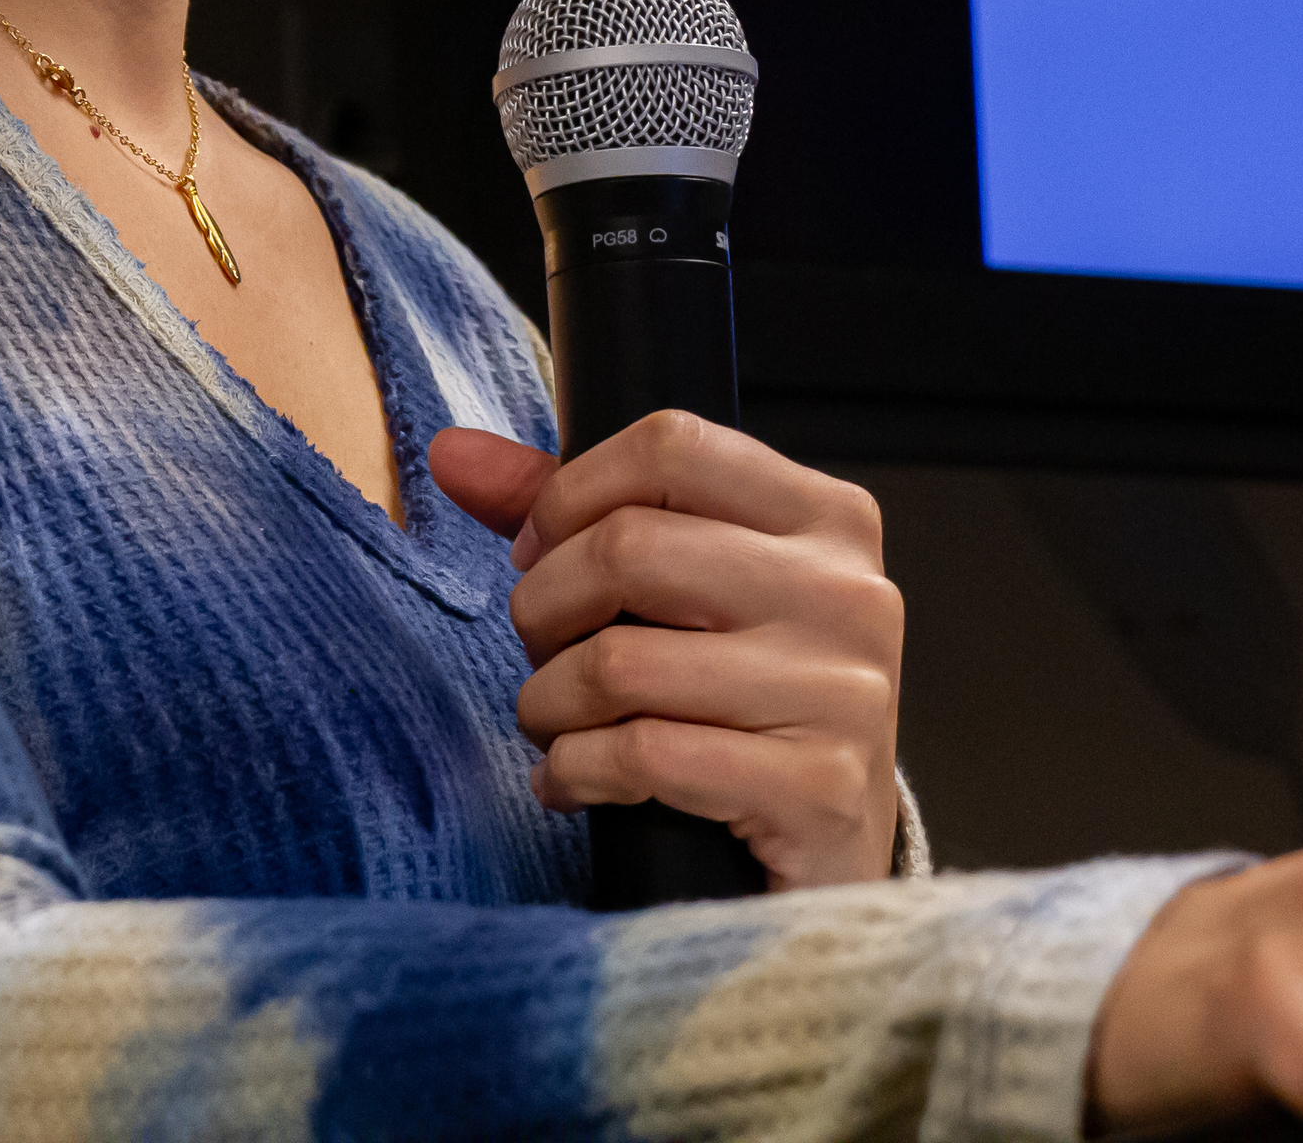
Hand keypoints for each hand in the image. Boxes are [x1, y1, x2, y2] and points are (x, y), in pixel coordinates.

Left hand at [430, 415, 903, 888]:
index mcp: (827, 518)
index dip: (571, 496)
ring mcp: (841, 692)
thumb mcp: (687, 592)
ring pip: (620, 662)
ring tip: (553, 725)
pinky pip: (644, 756)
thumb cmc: (747, 705)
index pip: (671, 446)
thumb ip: (579, 512)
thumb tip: (454, 453)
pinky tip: (573, 783)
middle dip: (543, 608)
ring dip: (548, 704)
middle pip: (629, 548)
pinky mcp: (818, 788)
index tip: (537, 552)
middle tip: (539, 650)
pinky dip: (577, 771)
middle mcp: (848, 593)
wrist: (835, 855)